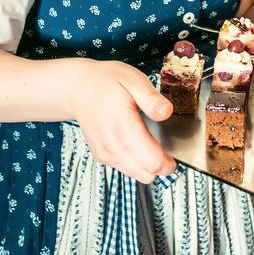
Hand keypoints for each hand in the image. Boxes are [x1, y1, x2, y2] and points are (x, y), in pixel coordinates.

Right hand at [67, 59, 176, 182]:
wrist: (78, 88)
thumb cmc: (106, 81)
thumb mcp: (133, 80)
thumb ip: (151, 98)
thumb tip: (167, 112)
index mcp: (123, 126)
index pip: (151, 162)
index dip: (169, 160)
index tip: (176, 149)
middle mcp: (112, 145)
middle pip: (146, 174)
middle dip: (161, 164)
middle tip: (166, 144)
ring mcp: (105, 153)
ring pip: (136, 175)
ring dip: (148, 164)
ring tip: (151, 140)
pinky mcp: (102, 156)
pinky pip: (125, 168)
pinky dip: (136, 161)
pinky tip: (136, 141)